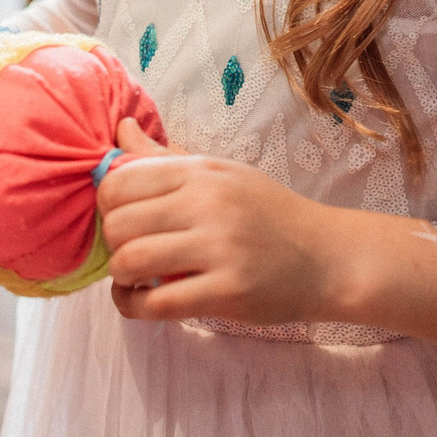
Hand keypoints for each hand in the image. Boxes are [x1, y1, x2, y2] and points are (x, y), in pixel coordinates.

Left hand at [94, 120, 340, 325]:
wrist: (328, 257)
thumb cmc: (269, 214)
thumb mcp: (222, 174)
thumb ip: (165, 158)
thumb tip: (119, 130)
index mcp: (202, 172)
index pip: (119, 181)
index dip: (108, 205)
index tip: (125, 219)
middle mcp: (209, 203)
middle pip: (118, 223)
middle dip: (113, 244)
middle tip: (132, 251)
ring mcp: (219, 248)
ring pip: (130, 262)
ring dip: (121, 277)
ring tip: (135, 279)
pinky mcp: (228, 292)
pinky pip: (156, 304)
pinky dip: (133, 307)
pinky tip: (141, 301)